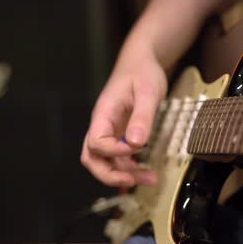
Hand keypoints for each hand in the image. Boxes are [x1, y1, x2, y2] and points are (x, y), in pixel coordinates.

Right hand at [81, 41, 165, 186]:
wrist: (142, 63)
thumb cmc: (142, 73)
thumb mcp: (147, 92)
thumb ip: (142, 117)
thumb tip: (136, 142)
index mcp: (103, 114)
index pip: (96, 142)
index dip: (114, 151)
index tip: (137, 148)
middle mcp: (102, 126)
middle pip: (92, 158)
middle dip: (110, 174)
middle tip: (132, 181)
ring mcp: (110, 132)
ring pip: (106, 162)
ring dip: (124, 174)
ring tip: (150, 180)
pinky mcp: (120, 135)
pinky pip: (119, 158)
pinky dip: (130, 168)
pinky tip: (145, 174)